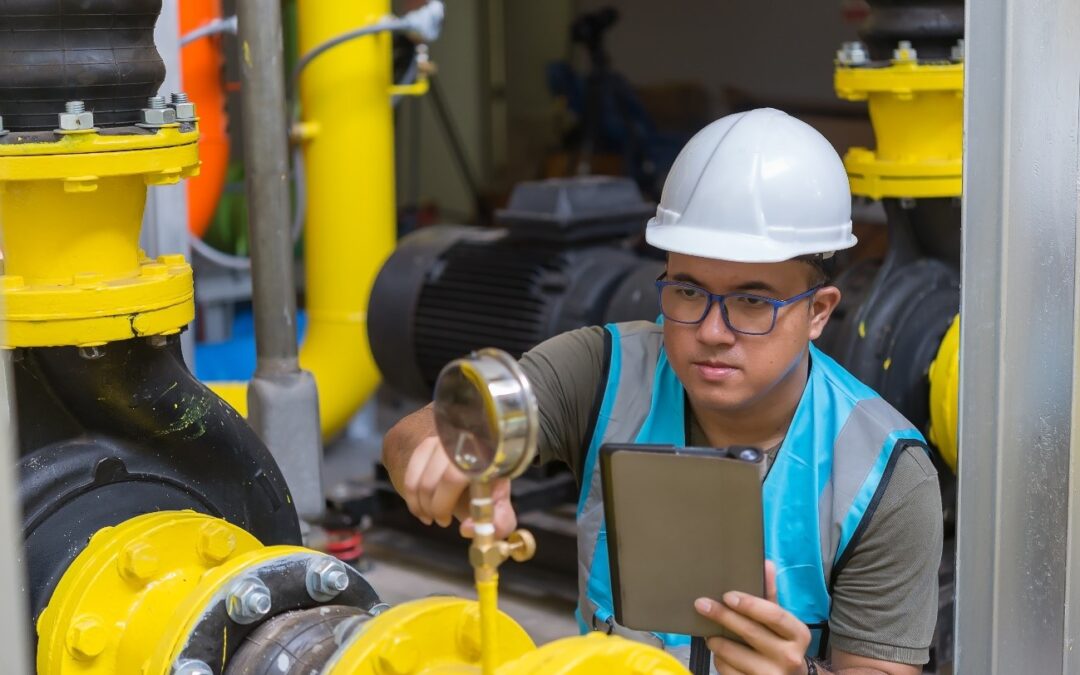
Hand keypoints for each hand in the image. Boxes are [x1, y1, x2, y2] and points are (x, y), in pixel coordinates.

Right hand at [400, 436, 516, 537]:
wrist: (477, 467)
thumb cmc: (489, 488)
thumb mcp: (501, 506)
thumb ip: (498, 522)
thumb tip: (467, 529)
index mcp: (483, 456)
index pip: (453, 478)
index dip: (443, 504)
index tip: (446, 522)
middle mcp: (461, 444)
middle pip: (432, 480)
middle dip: (433, 507)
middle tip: (442, 521)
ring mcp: (443, 441)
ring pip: (419, 477)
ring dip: (419, 503)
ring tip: (429, 517)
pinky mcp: (427, 445)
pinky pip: (410, 472)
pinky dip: (411, 495)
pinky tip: (419, 508)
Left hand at [694, 560, 811, 674]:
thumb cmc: (781, 644)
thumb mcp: (781, 622)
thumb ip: (770, 595)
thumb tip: (766, 562)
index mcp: (798, 634)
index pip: (774, 614)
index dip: (749, 604)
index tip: (727, 596)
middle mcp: (790, 657)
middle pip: (750, 632)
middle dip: (722, 616)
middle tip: (701, 604)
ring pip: (733, 653)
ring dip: (716, 640)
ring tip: (711, 633)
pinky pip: (727, 671)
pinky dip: (719, 660)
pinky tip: (720, 653)